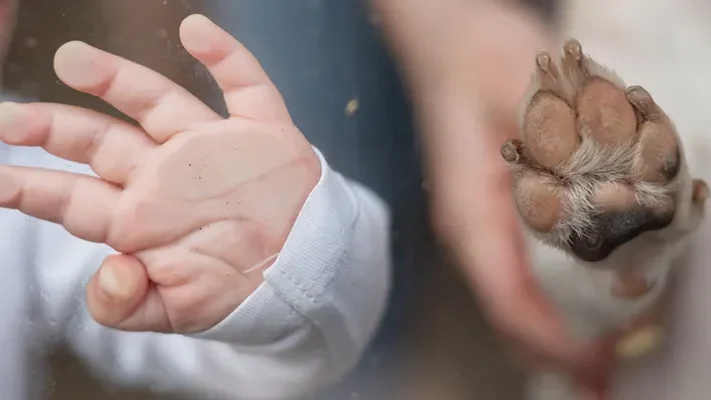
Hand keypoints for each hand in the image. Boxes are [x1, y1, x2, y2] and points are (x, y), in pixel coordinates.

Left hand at [0, 14, 319, 332]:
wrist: (308, 278)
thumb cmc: (241, 294)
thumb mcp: (177, 313)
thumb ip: (127, 304)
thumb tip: (107, 274)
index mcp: (143, 218)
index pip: (75, 200)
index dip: (31, 188)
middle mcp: (170, 175)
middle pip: (104, 144)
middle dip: (55, 127)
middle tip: (10, 115)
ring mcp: (214, 149)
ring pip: (161, 104)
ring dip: (120, 80)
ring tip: (75, 59)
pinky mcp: (264, 133)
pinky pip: (246, 86)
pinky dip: (225, 56)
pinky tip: (198, 31)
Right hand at [377, 0, 616, 378]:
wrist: (446, 42)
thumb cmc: (476, 58)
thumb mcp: (525, 86)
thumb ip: (566, 143)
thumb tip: (624, 205)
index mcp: (470, 211)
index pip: (508, 298)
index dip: (554, 339)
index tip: (604, 357)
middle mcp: (472, 231)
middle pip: (510, 316)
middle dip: (560, 351)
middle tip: (612, 375)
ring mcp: (483, 227)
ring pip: (516, 302)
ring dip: (560, 334)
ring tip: (605, 359)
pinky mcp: (498, 216)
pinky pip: (525, 278)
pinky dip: (557, 304)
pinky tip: (588, 312)